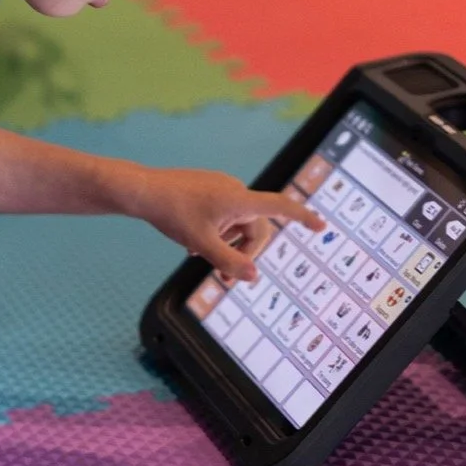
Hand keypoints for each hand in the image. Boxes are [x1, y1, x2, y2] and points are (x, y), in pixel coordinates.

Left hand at [127, 167, 324, 282]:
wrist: (144, 191)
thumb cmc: (172, 214)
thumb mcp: (201, 244)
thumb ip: (229, 262)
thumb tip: (254, 277)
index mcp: (239, 200)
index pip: (280, 207)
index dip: (302, 217)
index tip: (321, 226)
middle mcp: (235, 190)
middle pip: (254, 228)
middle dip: (243, 252)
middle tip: (223, 278)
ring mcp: (221, 188)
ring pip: (236, 224)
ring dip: (226, 243)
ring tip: (199, 256)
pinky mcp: (209, 188)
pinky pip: (223, 214)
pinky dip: (216, 232)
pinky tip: (193, 243)